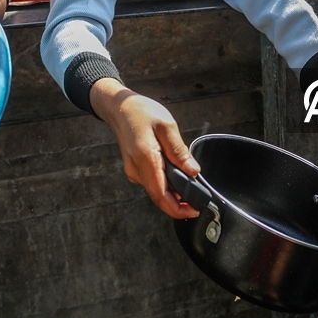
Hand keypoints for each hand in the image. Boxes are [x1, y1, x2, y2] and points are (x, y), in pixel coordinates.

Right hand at [91, 78, 200, 218]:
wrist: (119, 107)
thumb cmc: (141, 112)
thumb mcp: (167, 126)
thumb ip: (179, 151)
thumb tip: (193, 172)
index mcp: (145, 159)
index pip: (161, 196)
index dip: (178, 209)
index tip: (194, 210)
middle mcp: (136, 170)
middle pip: (160, 196)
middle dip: (180, 201)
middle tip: (198, 195)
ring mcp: (133, 171)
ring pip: (157, 190)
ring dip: (174, 190)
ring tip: (189, 179)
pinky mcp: (134, 169)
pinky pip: (153, 181)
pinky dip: (166, 182)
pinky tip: (175, 170)